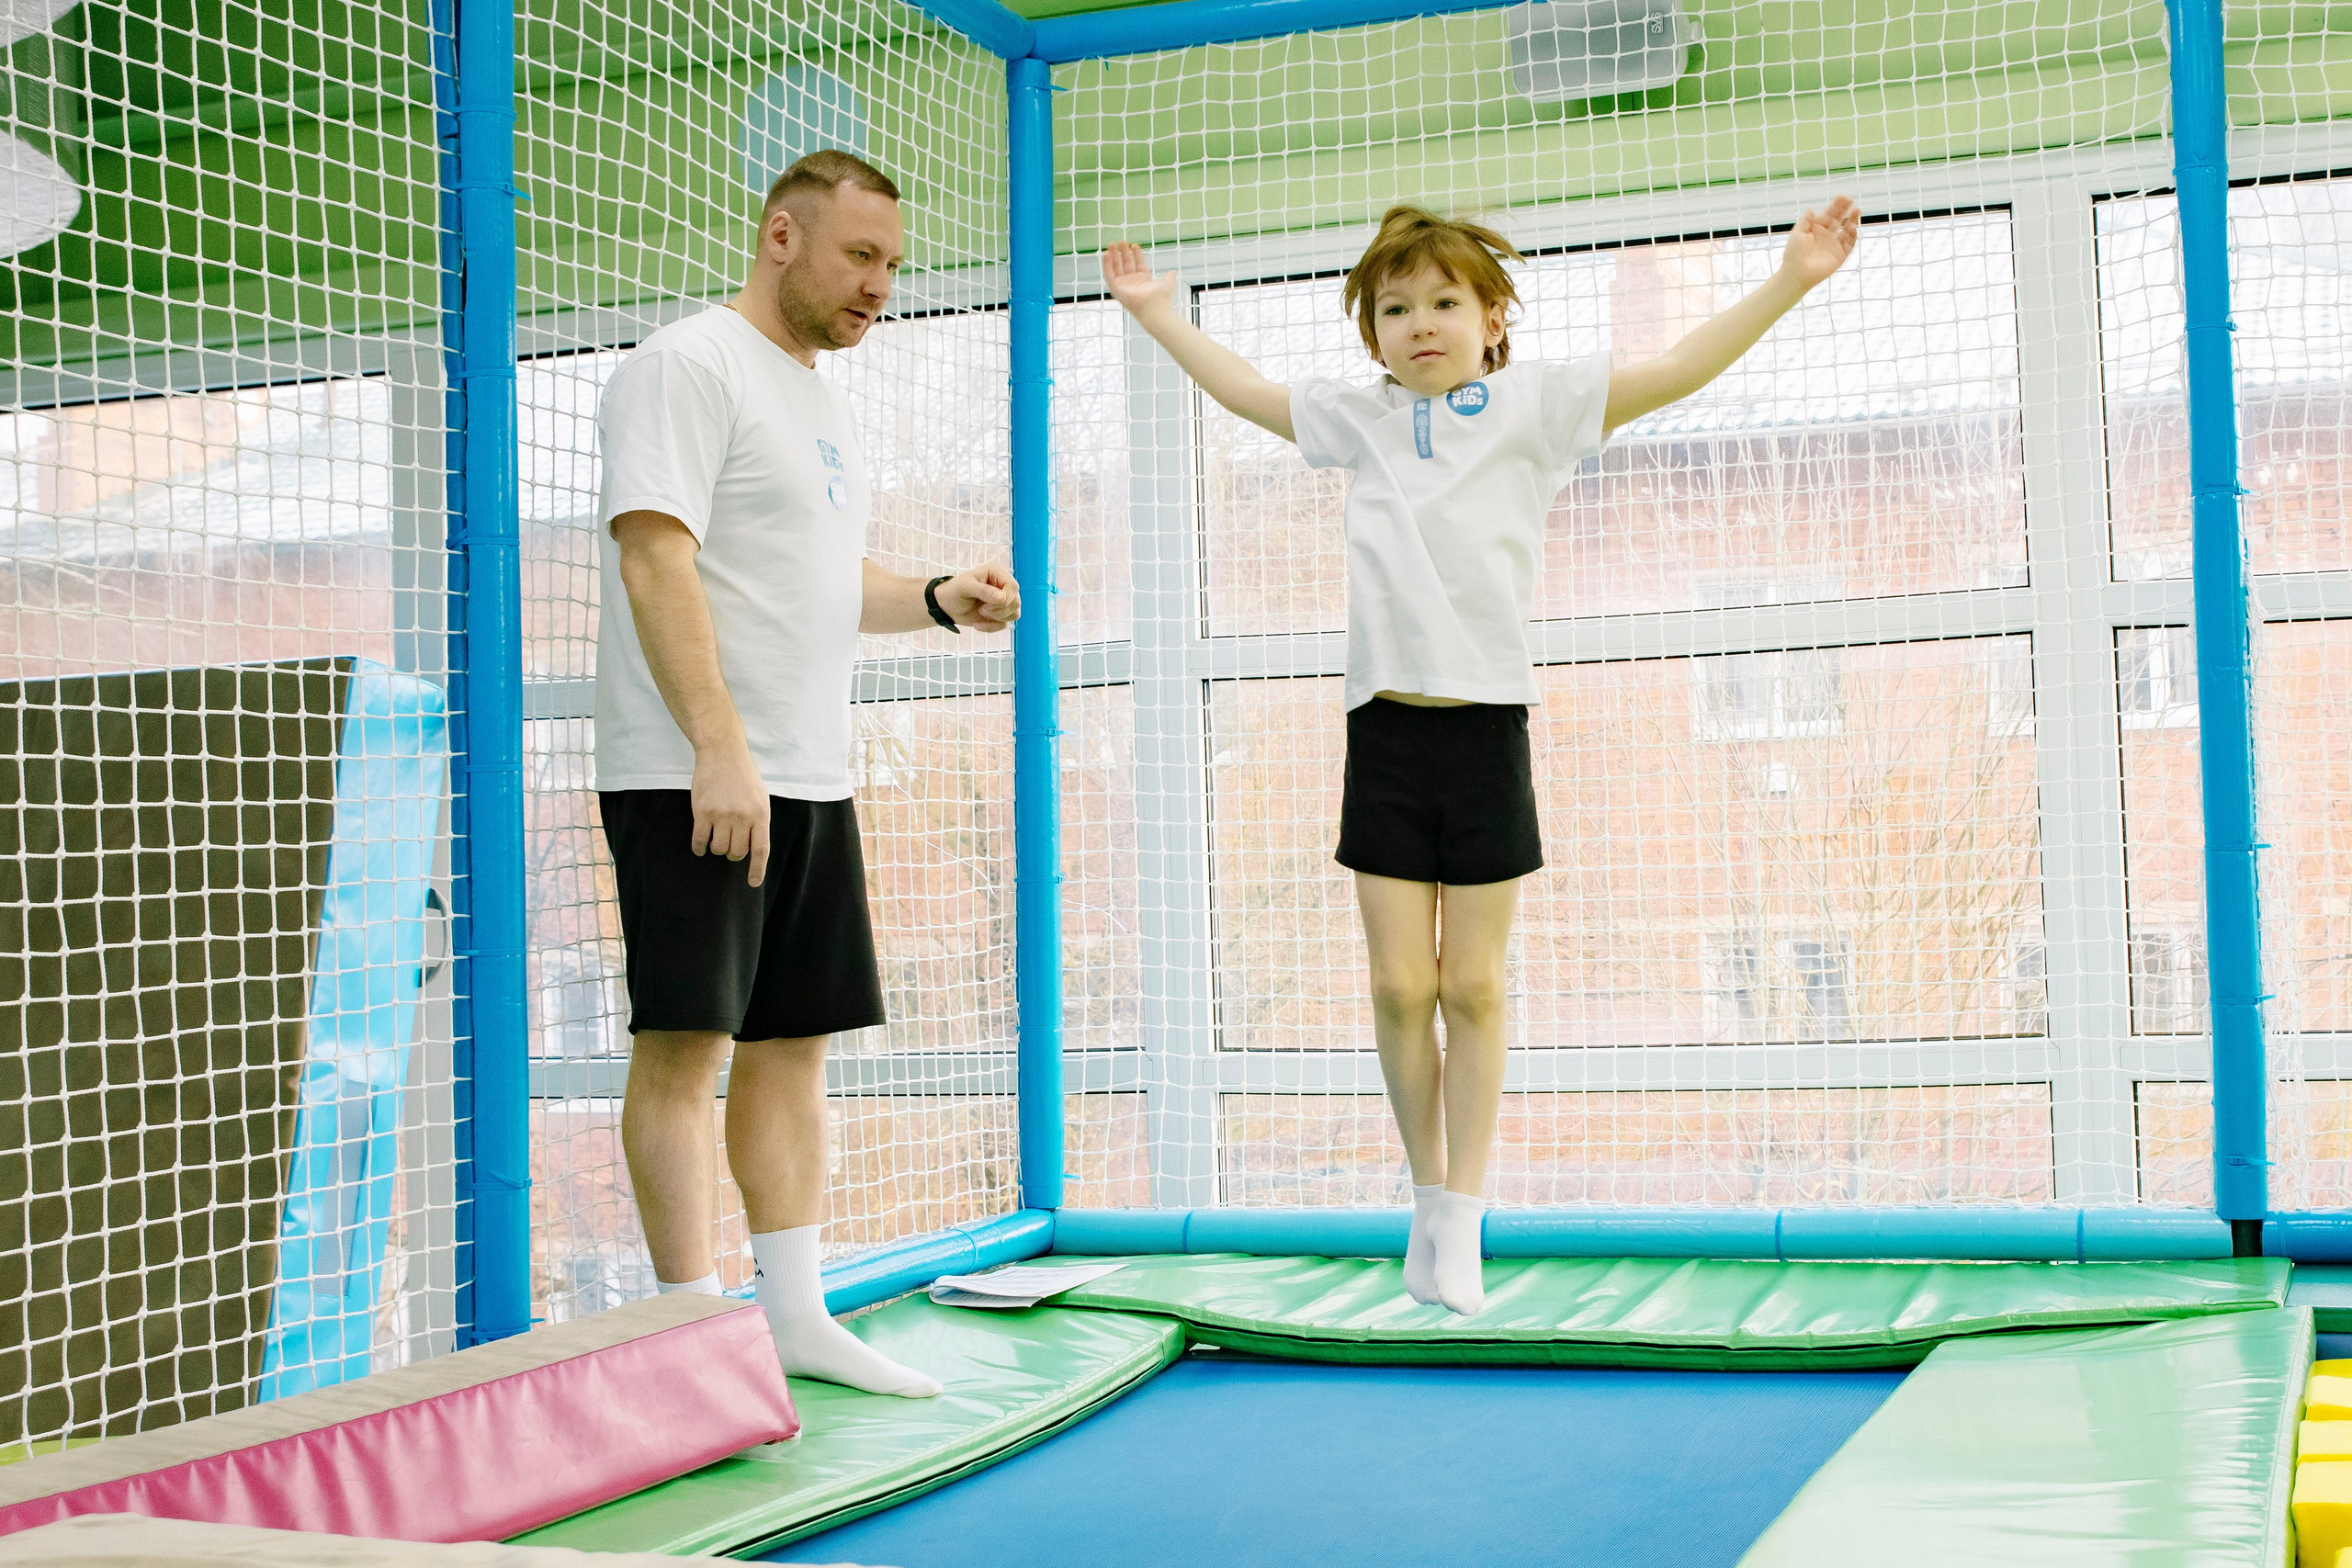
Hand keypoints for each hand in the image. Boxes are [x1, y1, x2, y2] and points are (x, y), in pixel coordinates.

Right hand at [690, 742, 769, 886]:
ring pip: (718, 849)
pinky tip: (700, 846)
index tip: (753, 883)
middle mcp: (742, 817)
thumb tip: (753, 847)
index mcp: (760, 814)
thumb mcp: (760, 796)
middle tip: (730, 845)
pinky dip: (699, 848)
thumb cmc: (743, 775)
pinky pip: (700, 841)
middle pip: (737, 853)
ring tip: (716, 838)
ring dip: (717, 849)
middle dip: (734, 854)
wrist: (722, 752)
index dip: (757, 869)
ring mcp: (721, 815)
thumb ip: (758, 820)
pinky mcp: (702, 812)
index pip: (761, 850)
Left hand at [935, 562, 1019, 631]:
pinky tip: (978, 624)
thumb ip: (983, 590)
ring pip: (1015, 613)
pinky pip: (1006, 623)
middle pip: (1016, 602)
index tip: (986, 604)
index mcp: (997, 572)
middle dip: (999, 611)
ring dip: (997, 618)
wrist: (948, 607)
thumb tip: (1001, 598)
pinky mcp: (1002, 613)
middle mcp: (1003, 584)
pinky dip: (992, 627)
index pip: (1013, 586)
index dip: (1004, 599)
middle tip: (981, 609)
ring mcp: (1005, 599)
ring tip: (981, 613)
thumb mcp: (965, 587)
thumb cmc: (954, 592)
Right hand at [1102, 243, 1177, 316]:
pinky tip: (1106, 254)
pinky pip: (1109, 274)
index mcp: (1143, 280)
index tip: (1134, 245)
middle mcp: (1132, 282)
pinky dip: (1107, 264)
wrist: (1154, 307)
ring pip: (1116, 267)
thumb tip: (1172, 272)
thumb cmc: (1161, 298)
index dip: (1136, 254)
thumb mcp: (1168, 283)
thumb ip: (1169, 277)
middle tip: (1122, 241)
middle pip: (1126, 263)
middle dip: (1123, 252)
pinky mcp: (1116, 288)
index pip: (1137, 264)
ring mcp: (1123, 285)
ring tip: (1111, 244)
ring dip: (1113, 255)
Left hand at [1779, 196, 1859, 289]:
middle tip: (1851, 200)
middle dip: (1845, 210)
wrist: (1797, 274)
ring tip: (1856, 211)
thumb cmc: (1794, 254)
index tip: (1843, 197)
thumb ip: (1805, 221)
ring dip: (1852, 220)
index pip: (1829, 214)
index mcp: (1816, 229)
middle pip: (1839, 219)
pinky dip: (1852, 235)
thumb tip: (1812, 209)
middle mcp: (1826, 236)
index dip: (1836, 205)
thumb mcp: (1797, 234)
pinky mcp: (1840, 255)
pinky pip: (1849, 244)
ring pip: (1847, 230)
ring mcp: (1834, 245)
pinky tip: (1852, 227)